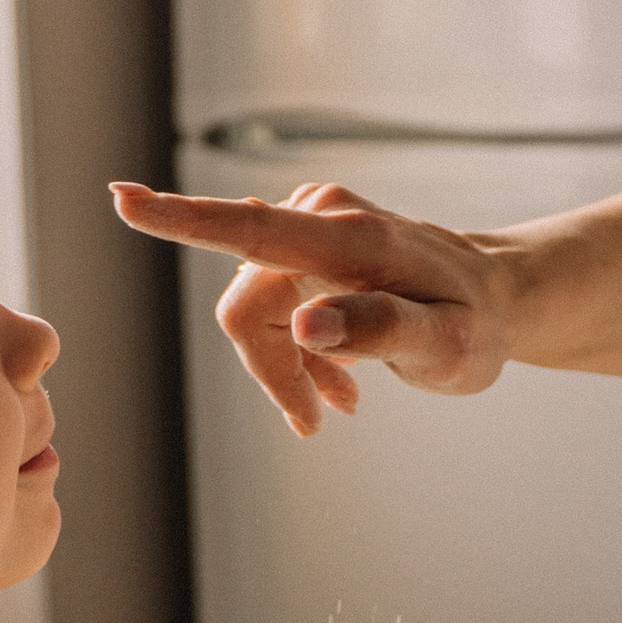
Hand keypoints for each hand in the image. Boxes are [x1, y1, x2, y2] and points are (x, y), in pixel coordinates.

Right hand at [111, 178, 514, 436]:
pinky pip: (271, 305)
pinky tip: (336, 383)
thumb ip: (381, 330)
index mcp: (349, 237)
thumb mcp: (448, 344)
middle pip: (247, 305)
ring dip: (287, 365)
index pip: (250, 227)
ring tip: (340, 403)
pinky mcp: (308, 243)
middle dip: (272, 370)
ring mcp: (312, 224)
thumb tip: (307, 325)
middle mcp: (322, 216)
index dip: (182, 219)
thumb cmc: (478, 322)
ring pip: (254, 313)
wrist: (498, 298)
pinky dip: (295, 351)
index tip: (123, 200)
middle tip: (317, 421)